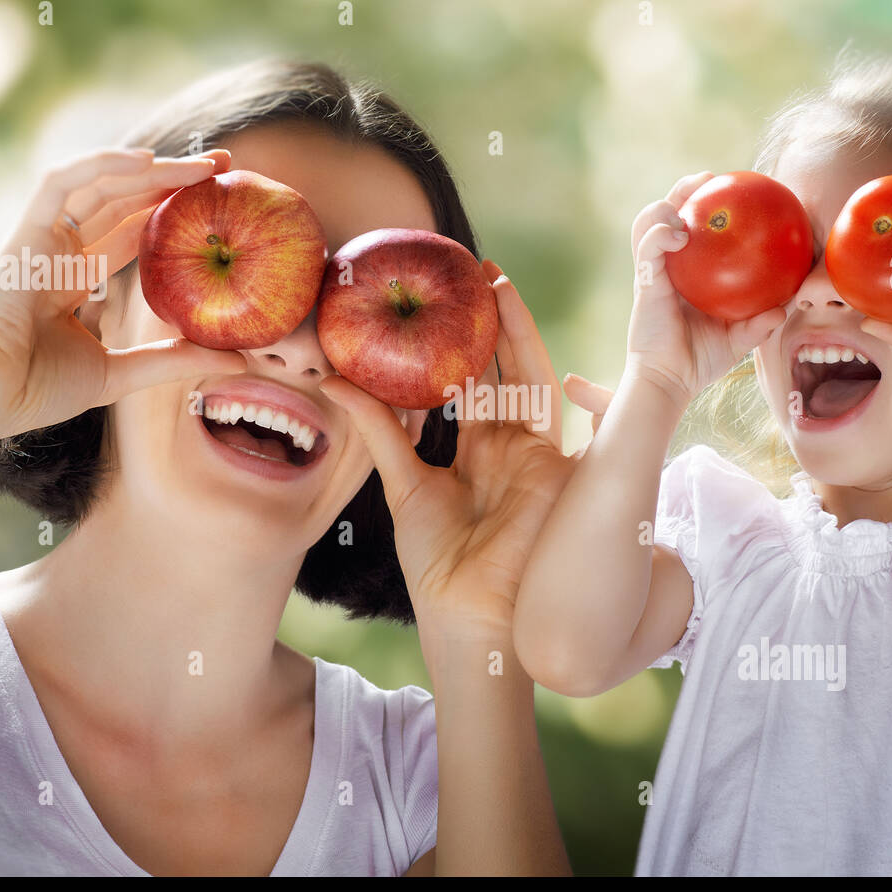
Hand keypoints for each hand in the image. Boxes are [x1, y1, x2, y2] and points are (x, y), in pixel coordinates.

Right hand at [0, 147, 247, 451]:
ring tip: (204, 163)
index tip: (220, 205)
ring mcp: (44, 237)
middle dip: (175, 180)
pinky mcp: (26, 230)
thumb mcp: (122, 372)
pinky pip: (63, 181)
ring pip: (102, 183)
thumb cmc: (37, 390)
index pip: (135, 232)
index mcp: (79, 278)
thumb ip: (176, 359)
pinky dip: (102, 163)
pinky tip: (148, 160)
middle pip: (126, 200)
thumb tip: (241, 360)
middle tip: (226, 167)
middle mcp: (64, 251)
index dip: (174, 214)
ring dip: (153, 167)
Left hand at [318, 262, 578, 674]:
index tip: (440, 305)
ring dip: (510, 325)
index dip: (458, 348)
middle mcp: (510, 448)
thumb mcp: (404, 486)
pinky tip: (510, 312)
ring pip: (526, 373)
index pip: (471, 389)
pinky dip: (528, 354)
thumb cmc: (441, 566)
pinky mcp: (554, 460)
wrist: (474, 618)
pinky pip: (543, 398)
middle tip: (469, 273)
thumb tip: (337, 378)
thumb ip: (380, 430)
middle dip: (489, 324)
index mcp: (478, 456)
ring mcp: (536, 452)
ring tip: (490, 277)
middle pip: (501, 371)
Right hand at [628, 171, 786, 408]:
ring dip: (665, 205)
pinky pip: (648, 248)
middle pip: (667, 215)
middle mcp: (666, 268)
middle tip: (709, 178)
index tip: (733, 190)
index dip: (707, 206)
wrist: (669, 382)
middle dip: (683, 189)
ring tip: (686, 197)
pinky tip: (677, 232)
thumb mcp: (738, 339)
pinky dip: (659, 234)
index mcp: (686, 275)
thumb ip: (760, 324)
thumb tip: (787, 308)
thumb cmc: (700, 361)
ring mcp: (652, 273)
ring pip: (649, 223)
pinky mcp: (644, 282)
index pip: (693, 230)